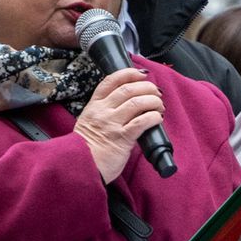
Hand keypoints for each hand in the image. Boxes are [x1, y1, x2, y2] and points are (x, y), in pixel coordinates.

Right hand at [73, 68, 164, 182]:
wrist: (80, 167)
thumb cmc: (87, 147)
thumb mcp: (89, 121)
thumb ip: (105, 111)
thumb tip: (129, 102)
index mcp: (94, 105)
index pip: (111, 81)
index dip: (129, 73)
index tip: (141, 74)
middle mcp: (103, 111)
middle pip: (128, 89)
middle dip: (147, 87)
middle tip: (156, 92)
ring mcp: (112, 124)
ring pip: (137, 103)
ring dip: (153, 101)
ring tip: (159, 106)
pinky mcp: (122, 138)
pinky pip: (141, 122)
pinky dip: (153, 117)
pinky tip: (157, 118)